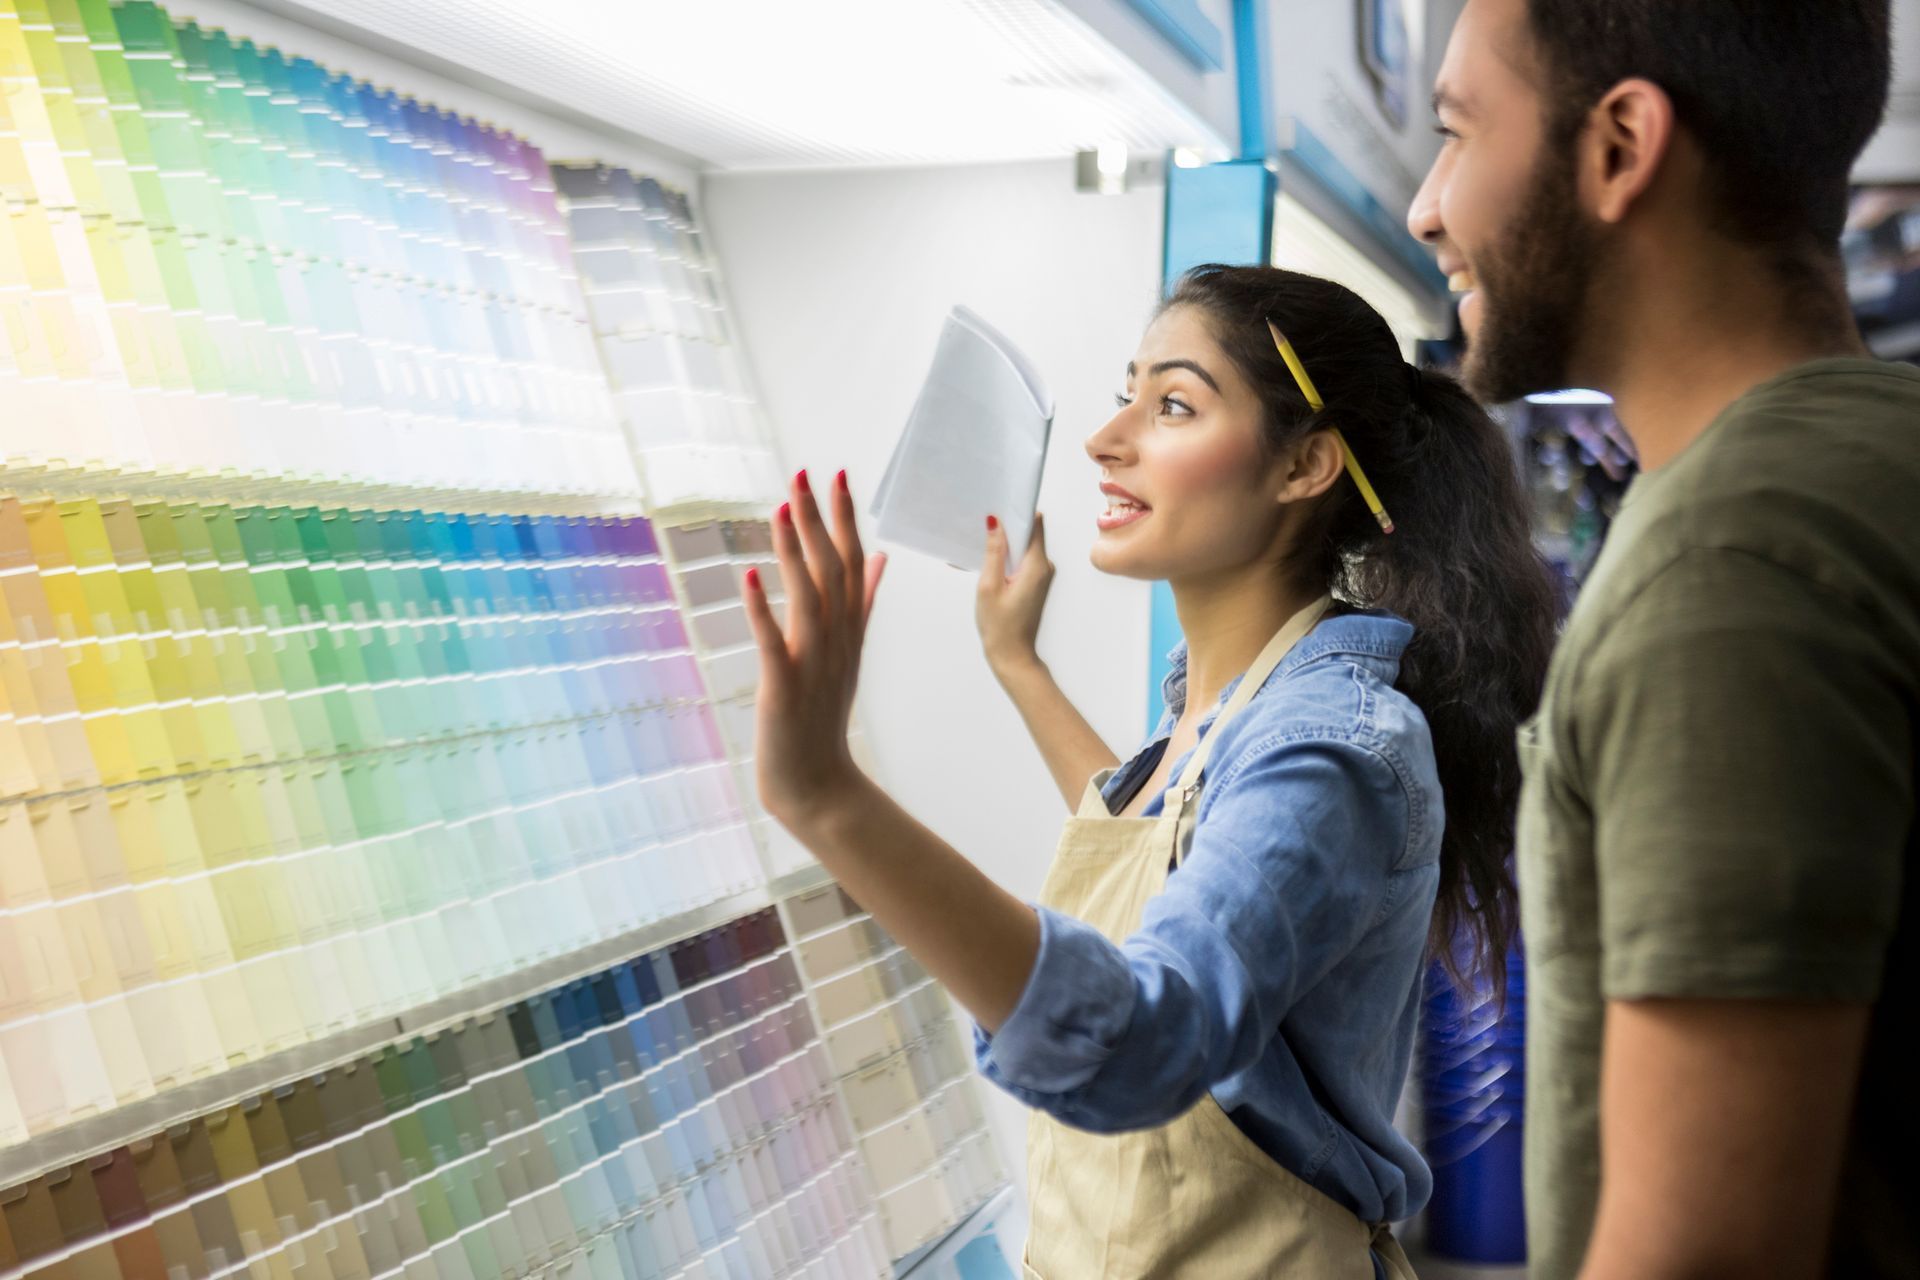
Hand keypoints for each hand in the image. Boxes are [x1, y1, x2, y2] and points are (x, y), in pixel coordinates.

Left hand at [743, 469, 887, 833]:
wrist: (817, 783)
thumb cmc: (823, 715)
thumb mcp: (849, 651)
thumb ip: (864, 602)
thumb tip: (880, 558)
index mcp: (851, 629)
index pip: (854, 562)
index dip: (845, 518)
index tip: (838, 475)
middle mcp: (837, 640)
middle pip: (833, 571)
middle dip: (819, 520)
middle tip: (805, 474)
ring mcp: (813, 663)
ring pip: (809, 598)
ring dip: (795, 552)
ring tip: (783, 509)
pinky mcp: (784, 688)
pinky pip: (774, 644)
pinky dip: (762, 611)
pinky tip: (749, 577)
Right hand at [976, 511, 1053, 675]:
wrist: (1012, 655)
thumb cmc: (1000, 626)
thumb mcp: (989, 585)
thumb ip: (994, 552)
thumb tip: (995, 523)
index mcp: (1037, 565)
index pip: (1035, 524)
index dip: (1017, 512)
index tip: (998, 508)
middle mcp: (1045, 567)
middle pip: (1030, 533)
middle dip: (1008, 528)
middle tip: (984, 528)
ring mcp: (1042, 575)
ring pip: (1025, 547)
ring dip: (1006, 545)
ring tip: (983, 547)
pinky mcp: (1036, 582)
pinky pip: (1023, 560)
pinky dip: (1008, 558)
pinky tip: (990, 566)